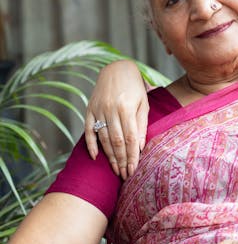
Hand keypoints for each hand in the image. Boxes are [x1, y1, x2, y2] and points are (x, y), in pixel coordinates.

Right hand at [84, 60, 148, 178]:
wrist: (116, 68)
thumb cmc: (135, 87)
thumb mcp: (144, 103)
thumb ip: (141, 125)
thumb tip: (139, 147)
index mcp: (127, 108)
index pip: (130, 138)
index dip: (132, 156)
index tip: (134, 170)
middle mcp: (111, 109)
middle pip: (116, 141)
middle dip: (121, 160)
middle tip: (125, 175)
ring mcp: (98, 109)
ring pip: (103, 138)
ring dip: (109, 156)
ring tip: (115, 169)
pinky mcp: (89, 109)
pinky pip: (88, 129)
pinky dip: (91, 144)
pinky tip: (95, 156)